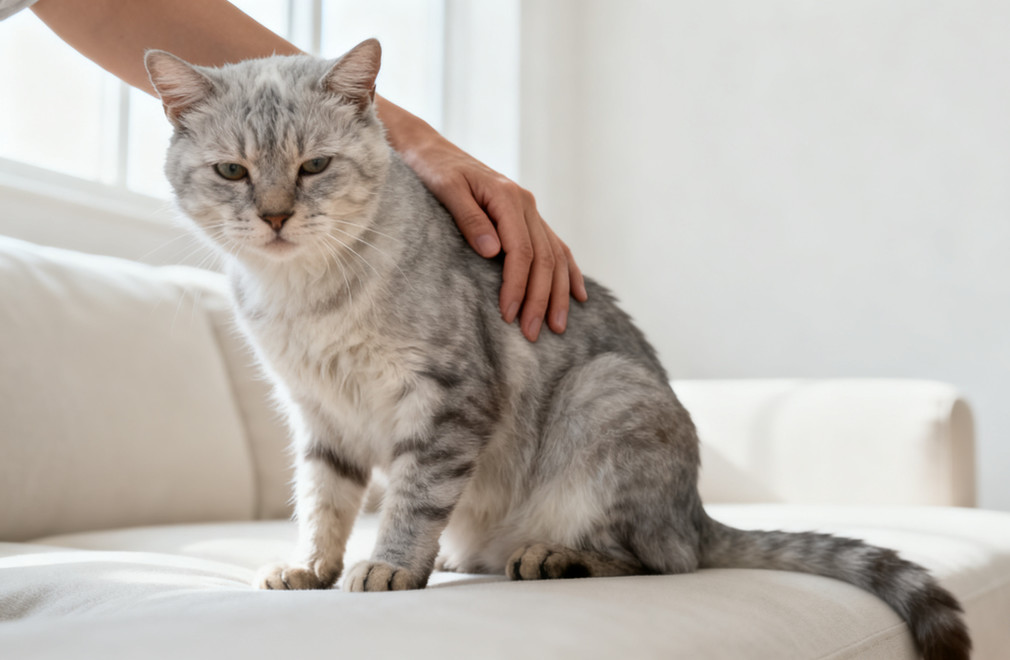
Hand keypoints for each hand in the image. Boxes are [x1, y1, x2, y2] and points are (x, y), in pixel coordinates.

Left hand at [378, 98, 586, 341]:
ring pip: (556, 257)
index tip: (509, 315)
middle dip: (540, 299)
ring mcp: (531, 211)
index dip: (518, 286)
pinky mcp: (528, 219)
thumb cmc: (434, 170)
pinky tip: (577, 295)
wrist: (432, 151)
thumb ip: (469, 219)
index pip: (522, 251)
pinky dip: (568, 272)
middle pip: (544, 259)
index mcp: (508, 197)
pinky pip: (555, 247)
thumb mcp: (446, 189)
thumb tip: (493, 251)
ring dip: (558, 294)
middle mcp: (527, 204)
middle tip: (532, 333)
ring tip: (556, 327)